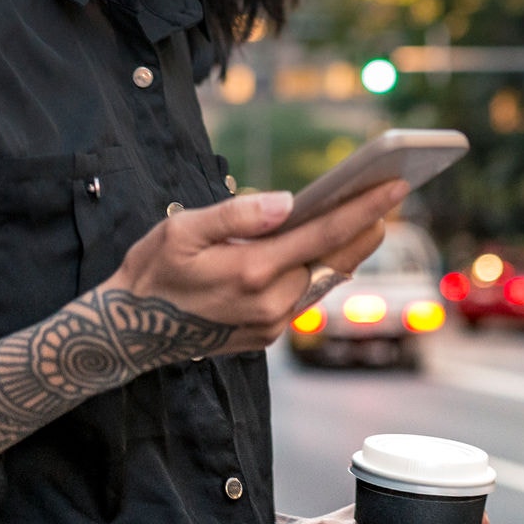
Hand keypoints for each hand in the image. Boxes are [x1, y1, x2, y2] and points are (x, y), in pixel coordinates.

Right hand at [105, 179, 407, 357]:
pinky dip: (320, 272)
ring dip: (347, 251)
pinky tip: (330, 251)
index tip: (396, 186)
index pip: (323, 233)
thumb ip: (237, 215)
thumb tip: (287, 200)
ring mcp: (269, 325)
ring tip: (369, 218)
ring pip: (323, 281)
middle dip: (366, 227)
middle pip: (334, 259)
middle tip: (394, 195)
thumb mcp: (183, 230)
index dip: (364, 208)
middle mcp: (269, 304)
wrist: (127, 332)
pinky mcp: (264, 337)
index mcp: (252, 272)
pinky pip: (304, 299)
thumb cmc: (153, 271)